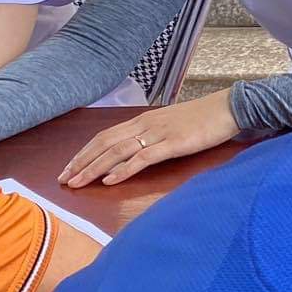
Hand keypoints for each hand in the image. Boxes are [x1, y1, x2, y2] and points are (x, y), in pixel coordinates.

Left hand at [59, 89, 238, 187]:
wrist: (229, 108)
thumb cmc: (204, 118)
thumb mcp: (172, 125)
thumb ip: (153, 135)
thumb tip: (137, 152)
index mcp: (142, 120)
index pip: (104, 136)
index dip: (84, 152)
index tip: (69, 168)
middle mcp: (144, 125)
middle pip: (104, 144)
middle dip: (81, 162)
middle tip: (63, 179)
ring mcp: (158, 133)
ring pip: (117, 152)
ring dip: (94, 168)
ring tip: (78, 182)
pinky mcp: (173, 143)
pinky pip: (142, 158)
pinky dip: (123, 169)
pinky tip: (110, 180)